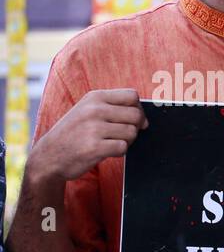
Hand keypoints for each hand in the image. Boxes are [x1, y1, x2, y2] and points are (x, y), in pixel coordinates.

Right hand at [28, 88, 146, 181]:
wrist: (49, 155)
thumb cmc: (74, 133)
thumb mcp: (87, 110)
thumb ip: (113, 108)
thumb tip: (145, 119)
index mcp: (94, 97)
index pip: (132, 96)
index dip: (138, 109)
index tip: (132, 119)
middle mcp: (94, 110)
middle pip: (136, 115)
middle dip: (136, 127)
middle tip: (123, 134)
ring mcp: (94, 128)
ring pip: (132, 132)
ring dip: (127, 141)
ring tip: (110, 142)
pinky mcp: (95, 147)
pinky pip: (123, 147)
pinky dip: (119, 152)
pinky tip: (105, 150)